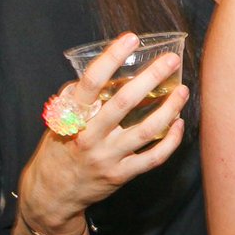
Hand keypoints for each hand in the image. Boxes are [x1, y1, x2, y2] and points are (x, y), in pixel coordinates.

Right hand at [17, 33, 188, 234]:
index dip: (112, 57)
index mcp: (72, 118)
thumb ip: (78, 97)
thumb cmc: (58, 149)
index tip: (131, 39)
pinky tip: (179, 123)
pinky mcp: (121, 175)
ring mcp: (107, 158)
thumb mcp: (58, 120)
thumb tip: (104, 71)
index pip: (92, 82)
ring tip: (183, 90)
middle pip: (124, 103)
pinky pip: (152, 158)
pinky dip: (170, 141)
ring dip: (169, 109)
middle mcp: (90, 137)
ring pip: (145, 131)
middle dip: (151, 78)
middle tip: (171, 60)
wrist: (51, 195)